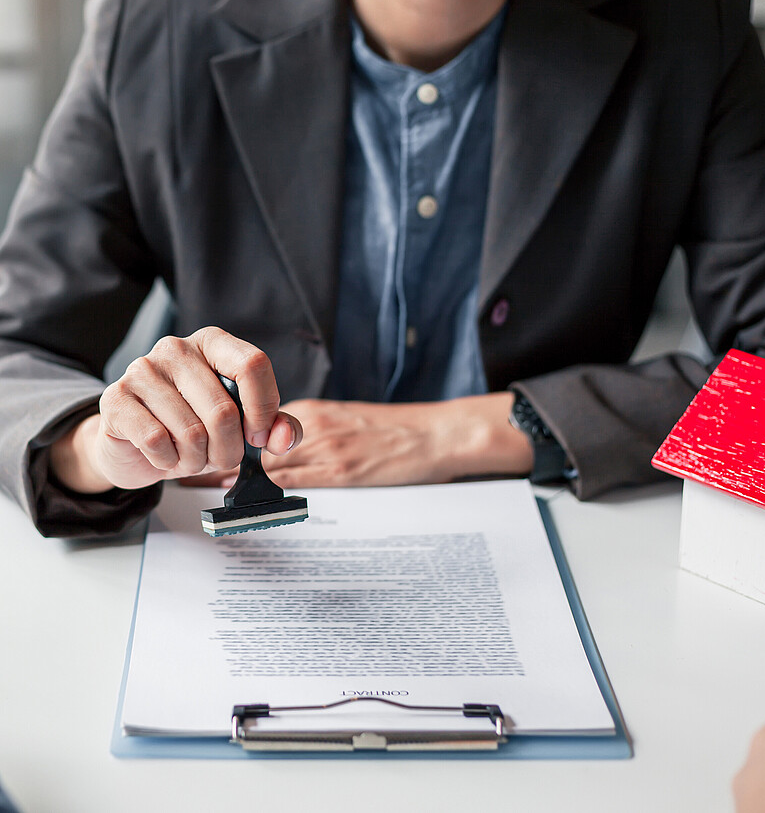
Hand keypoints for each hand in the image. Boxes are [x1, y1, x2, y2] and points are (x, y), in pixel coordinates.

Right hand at [49, 327, 300, 492]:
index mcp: (214, 344)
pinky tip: (164, 454)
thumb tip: (283, 437)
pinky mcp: (115, 398)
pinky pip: (156, 441)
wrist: (134, 445)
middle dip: (228, 450)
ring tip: (189, 456)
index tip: (258, 436)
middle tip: (218, 458)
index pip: (253, 365)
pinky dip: (168, 461)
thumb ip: (274, 427)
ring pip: (192, 432)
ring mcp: (142, 369)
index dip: (263, 409)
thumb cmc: (194, 428)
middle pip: (224, 410)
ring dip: (197, 460)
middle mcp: (177, 348)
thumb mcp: (241, 426)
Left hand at [183, 393, 532, 488]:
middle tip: (181, 464)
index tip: (200, 441)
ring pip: (268, 463)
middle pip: (256, 442)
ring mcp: (327, 449)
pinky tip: (240, 500)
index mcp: (316, 412)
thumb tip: (283, 448)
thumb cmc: (397, 429)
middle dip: (217, 454)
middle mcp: (314, 426)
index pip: (261, 422)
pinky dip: (263, 490)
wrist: (435, 434)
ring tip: (195, 482)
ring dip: (230, 473)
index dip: (227, 434)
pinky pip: (294, 481)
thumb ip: (316, 432)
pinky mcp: (341, 472)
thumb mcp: (351, 422)